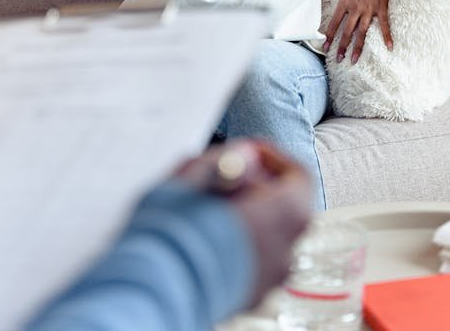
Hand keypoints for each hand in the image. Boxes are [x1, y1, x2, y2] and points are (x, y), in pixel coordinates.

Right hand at [177, 140, 310, 305]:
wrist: (150, 295)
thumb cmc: (171, 235)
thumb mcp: (192, 177)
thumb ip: (224, 159)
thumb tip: (242, 153)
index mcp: (282, 216)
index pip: (298, 176)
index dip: (273, 157)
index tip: (246, 152)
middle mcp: (284, 251)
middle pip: (282, 206)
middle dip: (252, 185)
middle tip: (219, 176)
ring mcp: (268, 279)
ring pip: (265, 234)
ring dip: (241, 214)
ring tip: (203, 207)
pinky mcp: (247, 298)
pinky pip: (250, 259)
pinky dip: (234, 242)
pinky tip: (200, 236)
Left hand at [323, 0, 395, 61]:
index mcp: (345, 0)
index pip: (334, 22)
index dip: (329, 35)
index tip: (325, 46)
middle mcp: (356, 7)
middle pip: (347, 31)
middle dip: (342, 46)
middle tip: (338, 59)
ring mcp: (369, 8)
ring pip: (362, 32)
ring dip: (358, 47)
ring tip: (354, 59)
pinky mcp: (382, 6)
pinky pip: (384, 24)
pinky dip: (387, 36)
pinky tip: (389, 47)